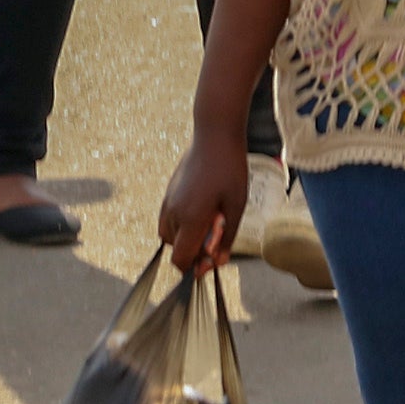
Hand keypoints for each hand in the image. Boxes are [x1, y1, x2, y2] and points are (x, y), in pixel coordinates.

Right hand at [155, 122, 247, 273]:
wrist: (214, 136)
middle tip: (215, 238)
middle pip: (174, 250)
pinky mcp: (168, 193)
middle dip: (192, 252)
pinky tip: (200, 211)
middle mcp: (173, 212)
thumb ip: (227, 238)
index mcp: (191, 218)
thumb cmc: (230, 169)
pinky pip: (167, 220)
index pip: (180, 259)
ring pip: (168, 236)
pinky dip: (180, 225)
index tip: (210, 261)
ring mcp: (167, 202)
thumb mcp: (236, 206)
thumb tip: (218, 262)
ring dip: (185, 238)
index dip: (194, 267)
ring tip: (208, 222)